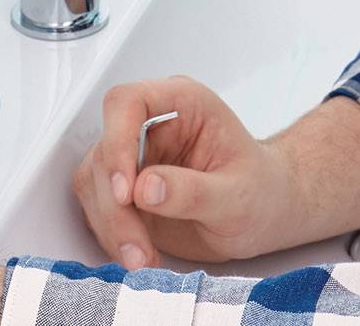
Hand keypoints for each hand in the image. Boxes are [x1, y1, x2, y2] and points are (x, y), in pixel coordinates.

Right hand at [68, 76, 294, 268]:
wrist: (265, 215)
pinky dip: (114, 237)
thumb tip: (145, 188)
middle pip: (105, 152)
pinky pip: (100, 210)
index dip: (117, 141)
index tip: (127, 192)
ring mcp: (135, 158)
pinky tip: (140, 256)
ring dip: (112, 227)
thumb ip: (194, 191)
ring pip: (94, 184)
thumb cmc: (261, 191)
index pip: (128, 102)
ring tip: (144, 258)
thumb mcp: (238, 195)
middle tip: (138, 246)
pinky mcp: (126, 191)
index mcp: (183, 104)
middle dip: (116, 206)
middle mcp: (151, 126)